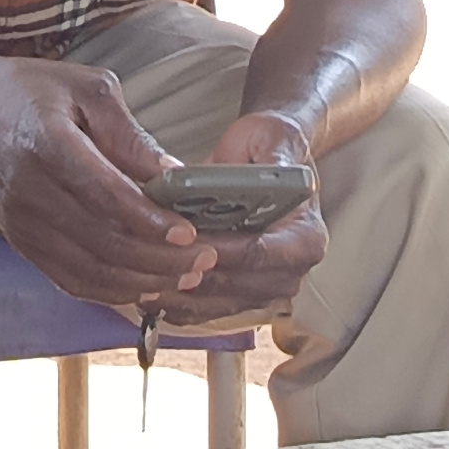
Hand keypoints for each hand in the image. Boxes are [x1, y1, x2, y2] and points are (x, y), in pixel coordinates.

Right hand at [0, 56, 217, 307]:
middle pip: (102, 242)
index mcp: (47, 144)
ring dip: (142, 282)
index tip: (191, 233)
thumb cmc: (32, 91)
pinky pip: (69, 279)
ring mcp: (20, 223)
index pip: (105, 196)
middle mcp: (29, 190)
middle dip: (159, 260)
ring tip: (184, 278)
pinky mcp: (19, 241)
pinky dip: (111, 290)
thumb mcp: (88, 90)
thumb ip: (130, 134)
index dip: (151, 222)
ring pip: (88, 271)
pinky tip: (144, 286)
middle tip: (204, 260)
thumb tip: (176, 175)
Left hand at [152, 108, 328, 326]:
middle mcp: (291, 269)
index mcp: (305, 236)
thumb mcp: (275, 137)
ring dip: (182, 298)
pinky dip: (181, 305)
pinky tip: (151, 292)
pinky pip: (211, 310)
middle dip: (193, 277)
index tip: (184, 244)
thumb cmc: (268, 147)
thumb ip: (276, 152)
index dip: (220, 251)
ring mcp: (266, 287)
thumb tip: (271, 170)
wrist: (264, 160)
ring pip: (220, 305)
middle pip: (237, 286)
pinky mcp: (242, 294)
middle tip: (151, 266)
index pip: (259, 253)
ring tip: (144, 281)